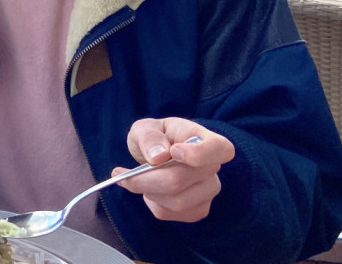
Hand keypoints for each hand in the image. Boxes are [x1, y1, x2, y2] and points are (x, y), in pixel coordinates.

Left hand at [113, 117, 235, 222]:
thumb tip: (158, 156)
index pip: (221, 149)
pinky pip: (169, 213)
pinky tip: (149, 190)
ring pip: (175, 201)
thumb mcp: (145, 128)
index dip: (199, 154)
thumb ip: (149, 136)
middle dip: (144, 179)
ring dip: (146, 192)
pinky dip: (151, 203)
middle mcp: (213, 167)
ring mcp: (208, 190)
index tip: (173, 152)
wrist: (157, 155)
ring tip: (138, 179)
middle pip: (180, 180)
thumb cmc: (155, 137)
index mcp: (206, 139)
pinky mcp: (197, 209)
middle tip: (119, 173)